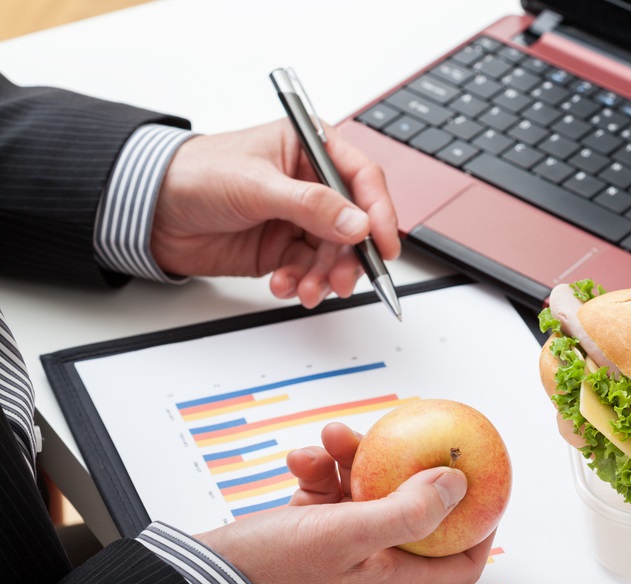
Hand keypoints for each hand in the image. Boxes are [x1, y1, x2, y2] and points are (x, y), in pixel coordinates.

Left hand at [151, 119, 400, 307]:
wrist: (149, 211)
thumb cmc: (194, 174)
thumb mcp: (256, 185)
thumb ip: (310, 206)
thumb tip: (357, 224)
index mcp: (310, 148)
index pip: (361, 179)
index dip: (379, 212)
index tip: (384, 244)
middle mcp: (311, 184)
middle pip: (353, 224)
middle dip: (348, 256)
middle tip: (341, 279)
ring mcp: (298, 218)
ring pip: (333, 253)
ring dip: (324, 276)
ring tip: (305, 289)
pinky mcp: (282, 247)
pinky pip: (308, 270)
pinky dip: (300, 282)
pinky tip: (283, 285)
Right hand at [196, 423, 494, 583]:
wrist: (209, 576)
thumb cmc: (275, 568)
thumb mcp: (349, 532)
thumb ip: (408, 510)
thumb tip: (456, 483)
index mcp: (393, 576)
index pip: (459, 563)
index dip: (479, 527)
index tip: (484, 486)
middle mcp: (374, 563)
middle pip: (413, 512)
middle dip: (408, 470)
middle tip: (405, 437)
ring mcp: (343, 546)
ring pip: (368, 491)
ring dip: (354, 459)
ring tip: (333, 437)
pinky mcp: (314, 529)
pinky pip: (331, 490)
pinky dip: (322, 469)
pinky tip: (304, 457)